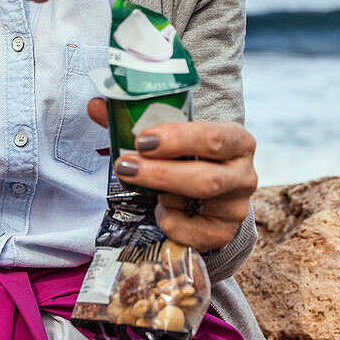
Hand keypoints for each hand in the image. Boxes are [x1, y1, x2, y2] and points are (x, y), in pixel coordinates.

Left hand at [87, 100, 256, 250]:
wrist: (210, 193)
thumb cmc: (187, 155)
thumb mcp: (170, 136)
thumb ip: (135, 120)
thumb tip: (96, 105)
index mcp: (236, 139)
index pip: (213, 137)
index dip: (177, 139)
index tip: (142, 140)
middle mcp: (244, 174)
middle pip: (206, 177)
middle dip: (160, 173)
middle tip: (125, 166)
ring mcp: (238, 207)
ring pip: (199, 203)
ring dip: (162, 193)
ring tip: (140, 183)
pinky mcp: (225, 234)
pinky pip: (194, 234)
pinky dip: (170, 220)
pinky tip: (160, 208)